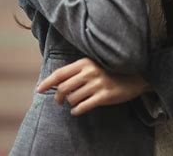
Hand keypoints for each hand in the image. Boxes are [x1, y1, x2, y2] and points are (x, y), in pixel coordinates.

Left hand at [36, 57, 150, 115]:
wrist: (133, 76)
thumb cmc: (109, 71)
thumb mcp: (92, 65)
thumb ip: (77, 71)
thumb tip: (57, 82)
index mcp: (84, 62)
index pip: (60, 73)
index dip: (47, 83)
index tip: (39, 90)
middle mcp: (89, 72)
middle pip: (63, 88)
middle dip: (58, 97)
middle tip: (59, 101)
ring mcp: (97, 84)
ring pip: (72, 98)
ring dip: (70, 104)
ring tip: (73, 104)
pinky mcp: (103, 96)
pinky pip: (83, 107)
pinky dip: (76, 110)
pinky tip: (77, 110)